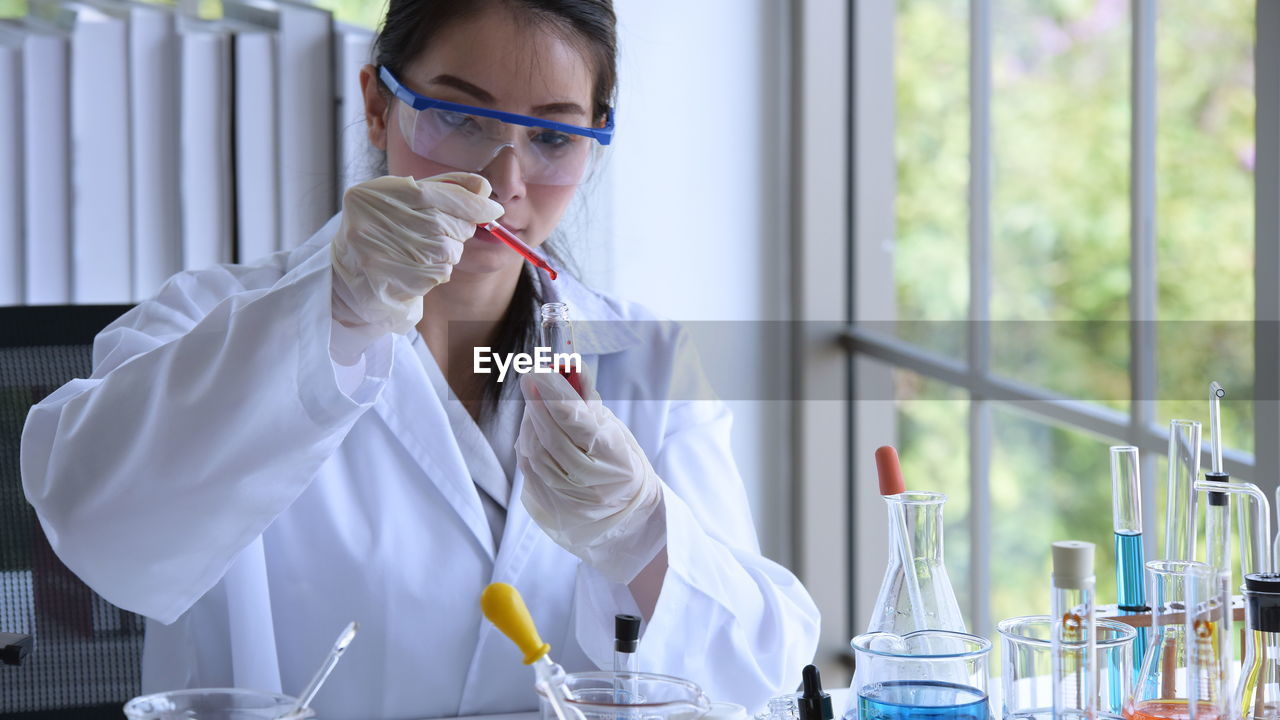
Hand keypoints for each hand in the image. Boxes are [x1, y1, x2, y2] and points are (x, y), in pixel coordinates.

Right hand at [330, 172, 502, 336]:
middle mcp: (380, 221)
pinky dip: (437, 269)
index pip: (441, 194)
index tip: (494, 209)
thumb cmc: (380, 228)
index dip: (474, 203)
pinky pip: (442, 273)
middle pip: (451, 225)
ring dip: (448, 250)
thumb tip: (483, 189)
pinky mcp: (400, 281)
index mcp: (378, 194)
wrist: (347, 276)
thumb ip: (443, 187)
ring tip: (420, 249)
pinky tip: (415, 266)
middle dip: (459, 228)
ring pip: (451, 251)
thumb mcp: (402, 197)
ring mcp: (388, 254)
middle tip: (441, 230)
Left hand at [517, 371, 665, 583]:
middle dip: (538, 403)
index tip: (541, 370)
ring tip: (534, 399)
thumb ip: (590, 402)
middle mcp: (589, 483)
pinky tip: (531, 426)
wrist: (624, 515)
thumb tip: (571, 366)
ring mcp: (566, 498)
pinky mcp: (548, 505)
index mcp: (613, 459)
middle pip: (552, 437)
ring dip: (530, 420)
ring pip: (535, 451)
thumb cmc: (621, 464)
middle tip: (531, 376)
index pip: (577, 423)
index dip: (556, 395)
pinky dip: (526, 440)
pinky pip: (528, 466)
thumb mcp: (616, 431)